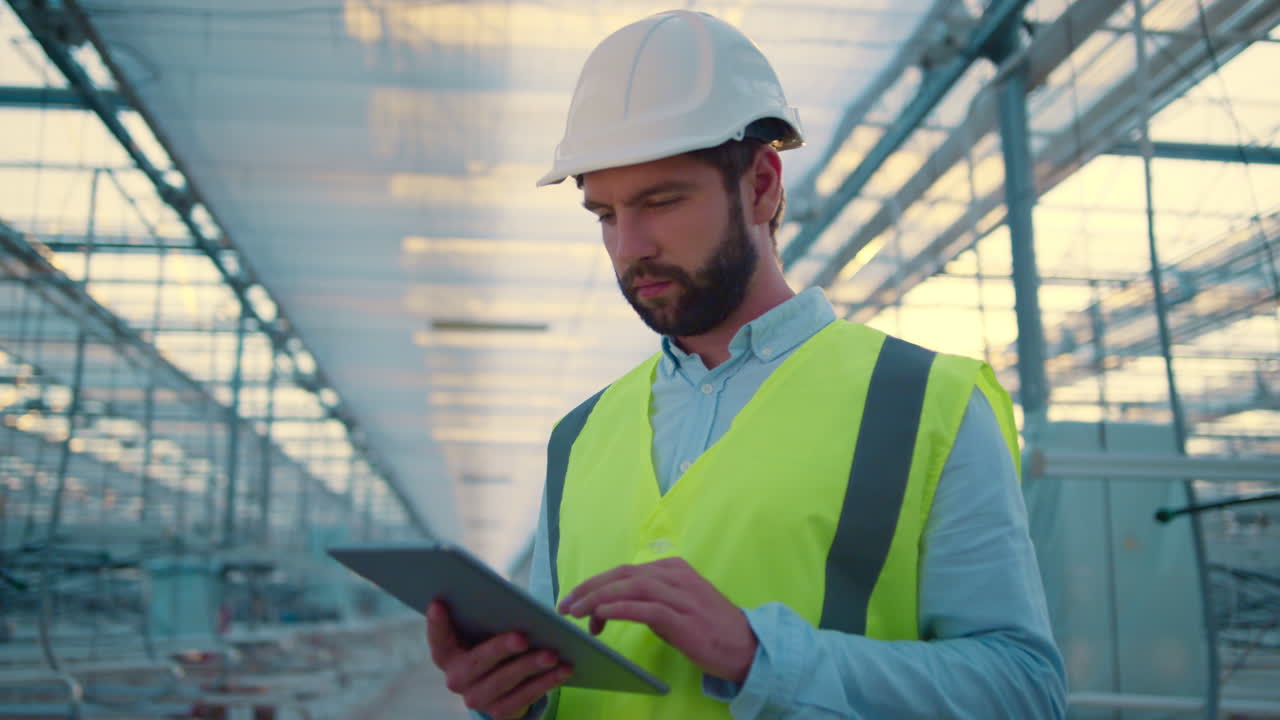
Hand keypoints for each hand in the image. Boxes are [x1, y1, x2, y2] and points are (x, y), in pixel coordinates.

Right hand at [425, 600, 572, 718]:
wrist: (501, 687)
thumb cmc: (492, 644)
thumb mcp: (485, 630)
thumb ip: (487, 614)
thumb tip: (505, 594)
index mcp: (447, 655)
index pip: (438, 638)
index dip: (436, 623)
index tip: (438, 603)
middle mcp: (456, 679)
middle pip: (477, 662)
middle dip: (501, 649)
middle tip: (522, 637)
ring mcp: (477, 698)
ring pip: (505, 681)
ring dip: (530, 667)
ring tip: (552, 654)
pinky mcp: (499, 712)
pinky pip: (524, 697)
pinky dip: (546, 682)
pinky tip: (563, 669)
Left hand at [557, 557, 756, 682]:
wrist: (747, 646)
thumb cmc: (709, 628)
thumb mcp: (676, 607)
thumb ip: (648, 602)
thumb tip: (612, 607)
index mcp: (673, 569)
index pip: (625, 571)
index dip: (596, 583)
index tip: (574, 599)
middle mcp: (676, 576)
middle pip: (623, 574)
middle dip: (589, 588)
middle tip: (566, 604)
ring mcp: (681, 595)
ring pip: (631, 587)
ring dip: (598, 598)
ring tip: (577, 612)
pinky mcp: (683, 618)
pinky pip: (645, 608)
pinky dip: (620, 609)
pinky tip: (602, 615)